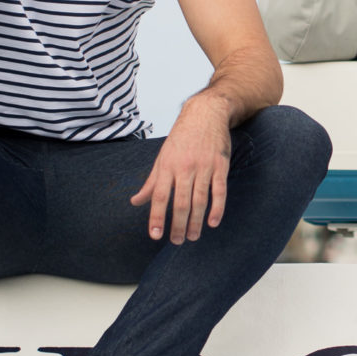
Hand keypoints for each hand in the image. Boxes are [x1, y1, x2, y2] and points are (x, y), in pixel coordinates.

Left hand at [131, 93, 232, 242]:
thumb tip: (135, 201)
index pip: (159, 196)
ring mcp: (203, 166)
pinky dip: (217, 208)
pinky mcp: (220, 165)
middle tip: (177, 241)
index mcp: (167, 166)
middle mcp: (184, 167)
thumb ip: (151, 182)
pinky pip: (219, 190)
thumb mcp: (162, 158)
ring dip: (196, 221)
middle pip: (181, 202)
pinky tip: (213, 222)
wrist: (205, 114)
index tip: (155, 235)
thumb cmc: (181, 138)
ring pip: (200, 199)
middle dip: (178, 225)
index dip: (157, 217)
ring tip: (193, 237)